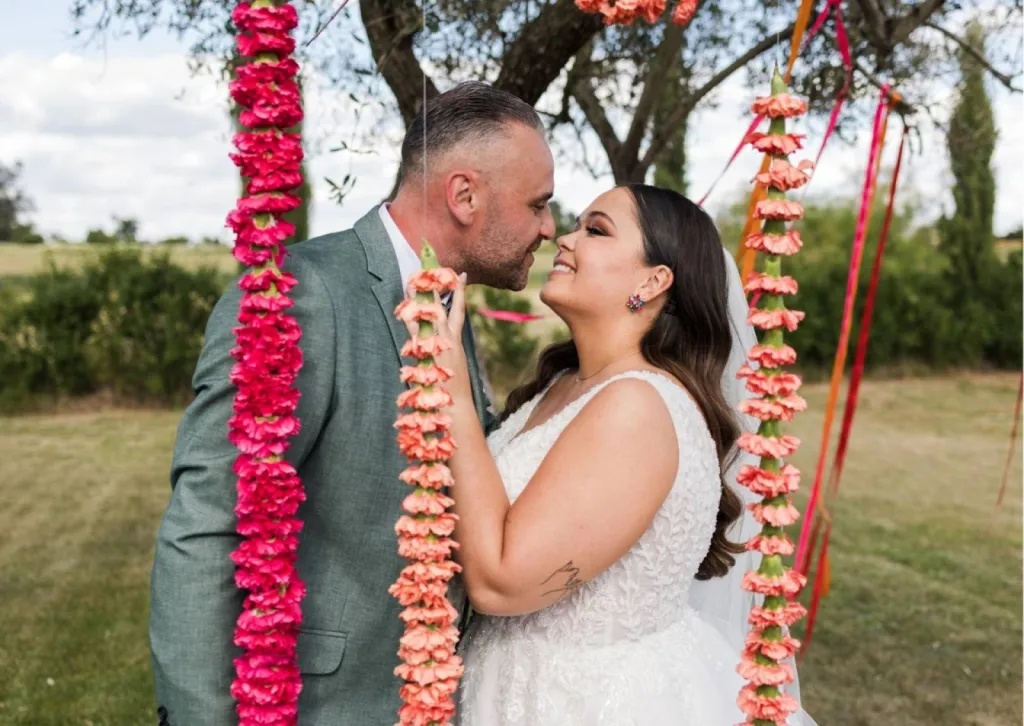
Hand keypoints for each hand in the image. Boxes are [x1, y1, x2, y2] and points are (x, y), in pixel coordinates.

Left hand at [401, 272, 472, 399]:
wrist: (455, 406)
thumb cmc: (452, 390)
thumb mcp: (455, 366)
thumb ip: (447, 351)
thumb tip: (441, 344)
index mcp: (456, 342)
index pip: (459, 311)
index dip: (461, 292)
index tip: (461, 274)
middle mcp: (448, 340)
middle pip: (442, 307)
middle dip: (435, 288)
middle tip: (429, 270)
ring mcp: (436, 345)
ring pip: (428, 316)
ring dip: (419, 300)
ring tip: (411, 284)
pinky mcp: (425, 354)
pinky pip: (416, 333)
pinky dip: (410, 321)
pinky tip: (404, 310)